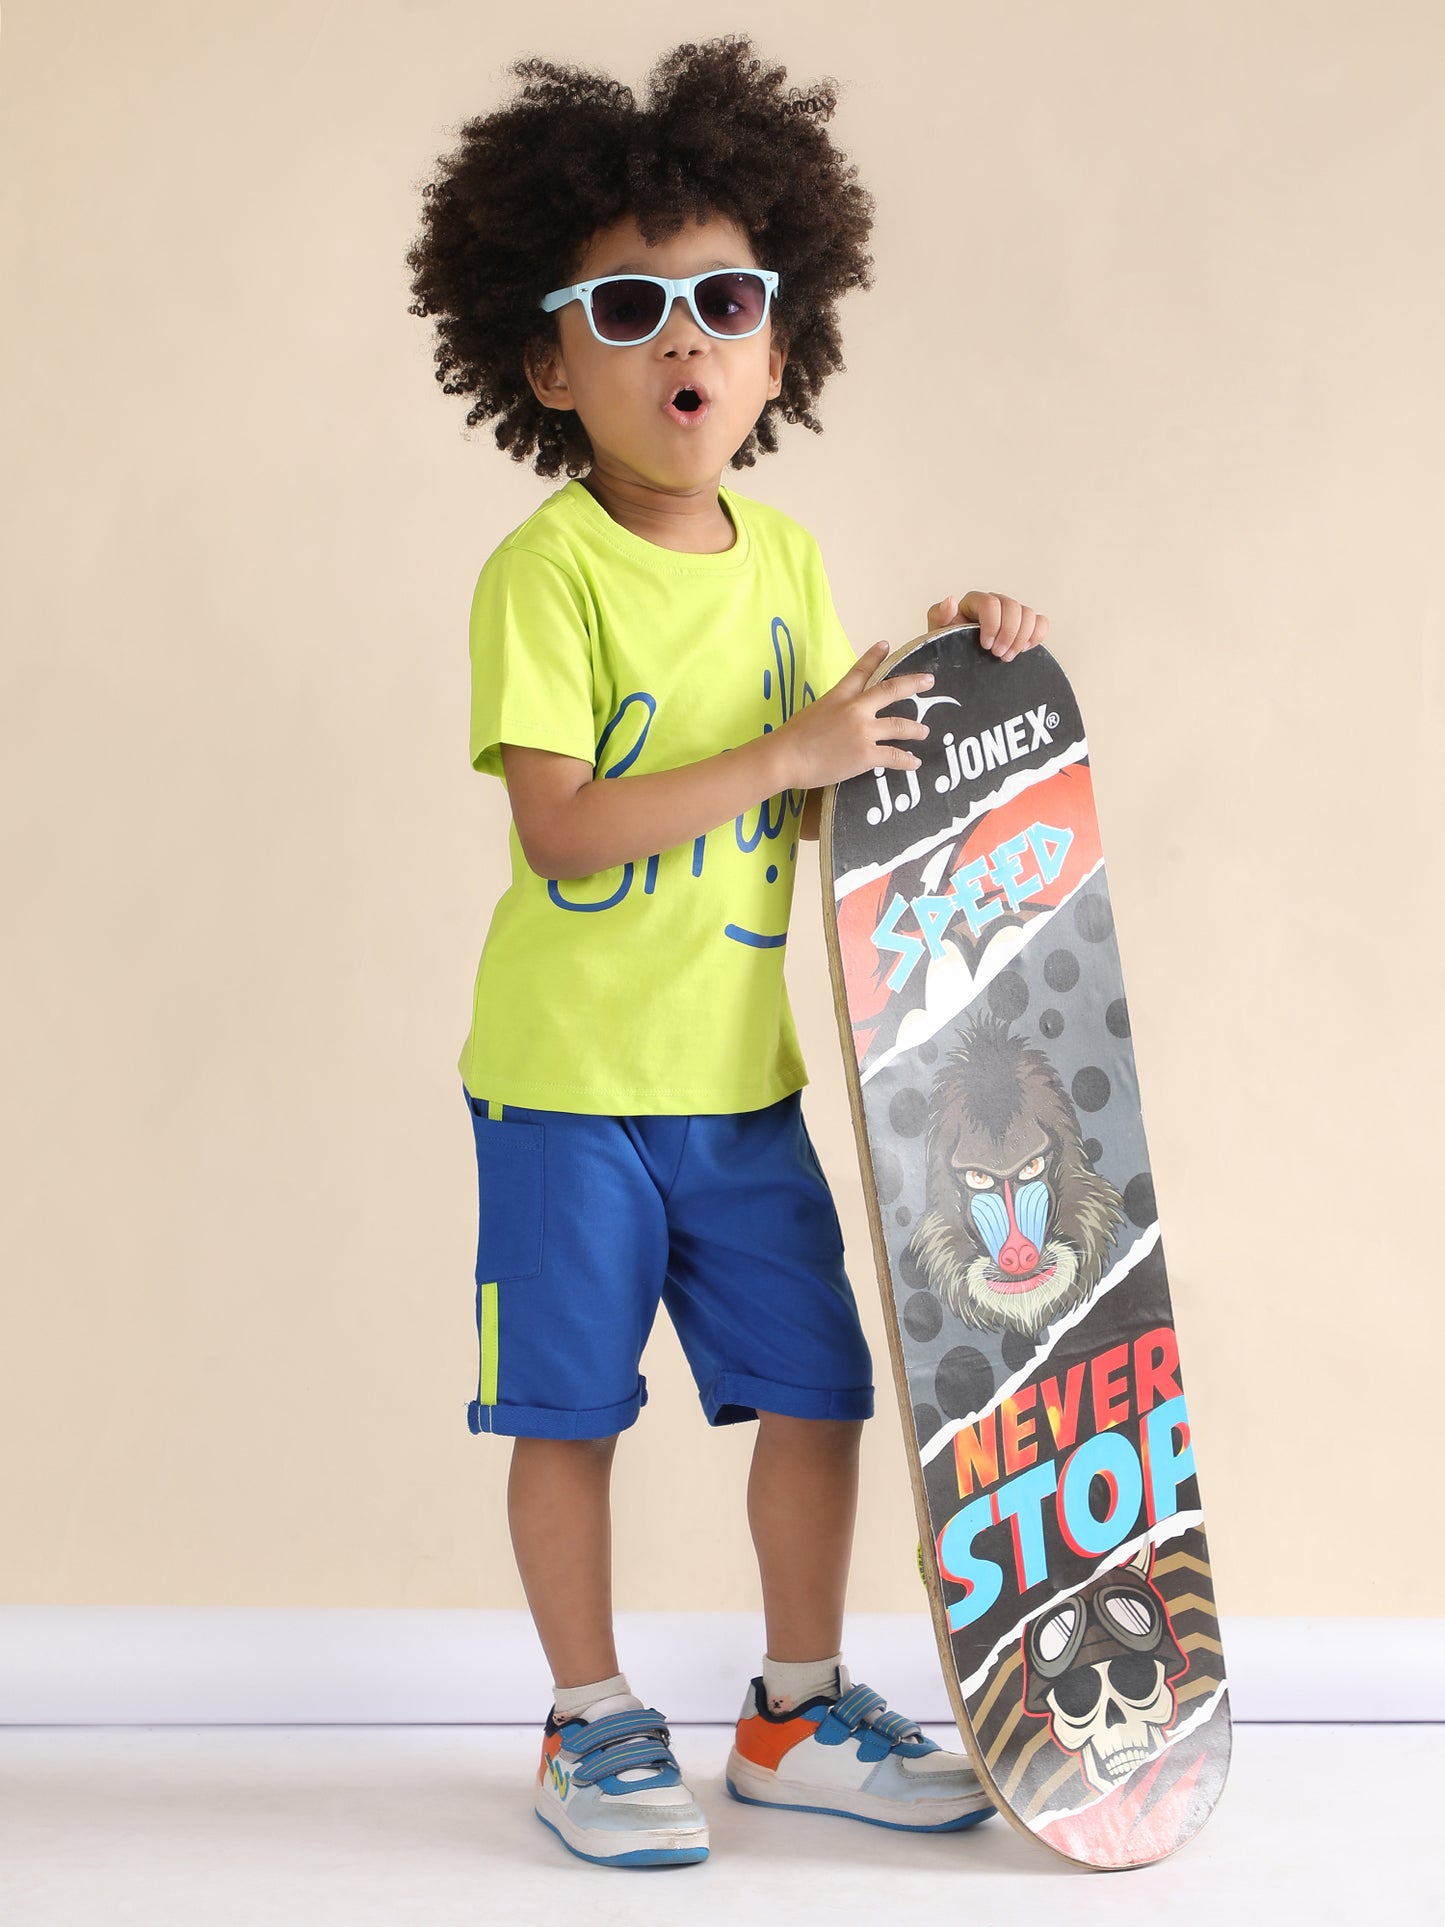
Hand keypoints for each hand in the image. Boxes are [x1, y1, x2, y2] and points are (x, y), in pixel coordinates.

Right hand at [772, 641, 934, 789]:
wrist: (784, 757)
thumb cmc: (791, 739)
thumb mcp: (813, 712)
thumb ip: (832, 710)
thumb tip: (840, 719)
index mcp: (839, 695)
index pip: (860, 670)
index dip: (875, 656)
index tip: (885, 645)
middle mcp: (855, 708)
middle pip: (891, 690)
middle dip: (913, 684)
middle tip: (929, 681)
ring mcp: (863, 731)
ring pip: (900, 725)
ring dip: (915, 729)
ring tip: (924, 731)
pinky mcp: (866, 754)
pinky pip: (894, 756)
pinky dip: (907, 760)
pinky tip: (915, 762)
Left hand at [928, 591, 1048, 660]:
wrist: (961, 665)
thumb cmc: (948, 648)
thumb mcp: (937, 634)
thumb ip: (939, 616)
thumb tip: (951, 600)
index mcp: (974, 602)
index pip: (990, 603)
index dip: (992, 624)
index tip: (986, 646)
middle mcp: (995, 604)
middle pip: (1013, 607)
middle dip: (1008, 634)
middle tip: (998, 655)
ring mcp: (1011, 614)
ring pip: (1028, 614)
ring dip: (1021, 638)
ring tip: (1008, 656)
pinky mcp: (1025, 625)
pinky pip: (1041, 622)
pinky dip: (1038, 635)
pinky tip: (1025, 649)